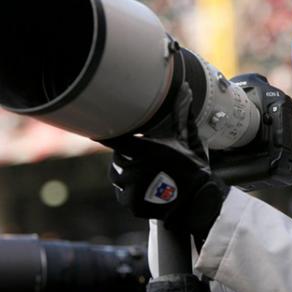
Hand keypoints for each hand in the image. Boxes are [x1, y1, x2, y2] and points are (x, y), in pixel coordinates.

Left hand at [106, 81, 228, 243]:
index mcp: (145, 150)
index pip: (115, 140)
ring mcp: (131, 188)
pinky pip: (122, 194)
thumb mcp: (189, 140)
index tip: (94, 130)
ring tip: (146, 176)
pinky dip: (130, 192)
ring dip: (127, 173)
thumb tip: (185, 88)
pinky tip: (146, 191)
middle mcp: (135, 168)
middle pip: (119, 158)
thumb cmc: (193, 168)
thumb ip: (182, 115)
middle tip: (144, 159)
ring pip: (118, 176)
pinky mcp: (131, 203)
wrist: (198, 201)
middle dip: (128, 156)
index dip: (104, 134)